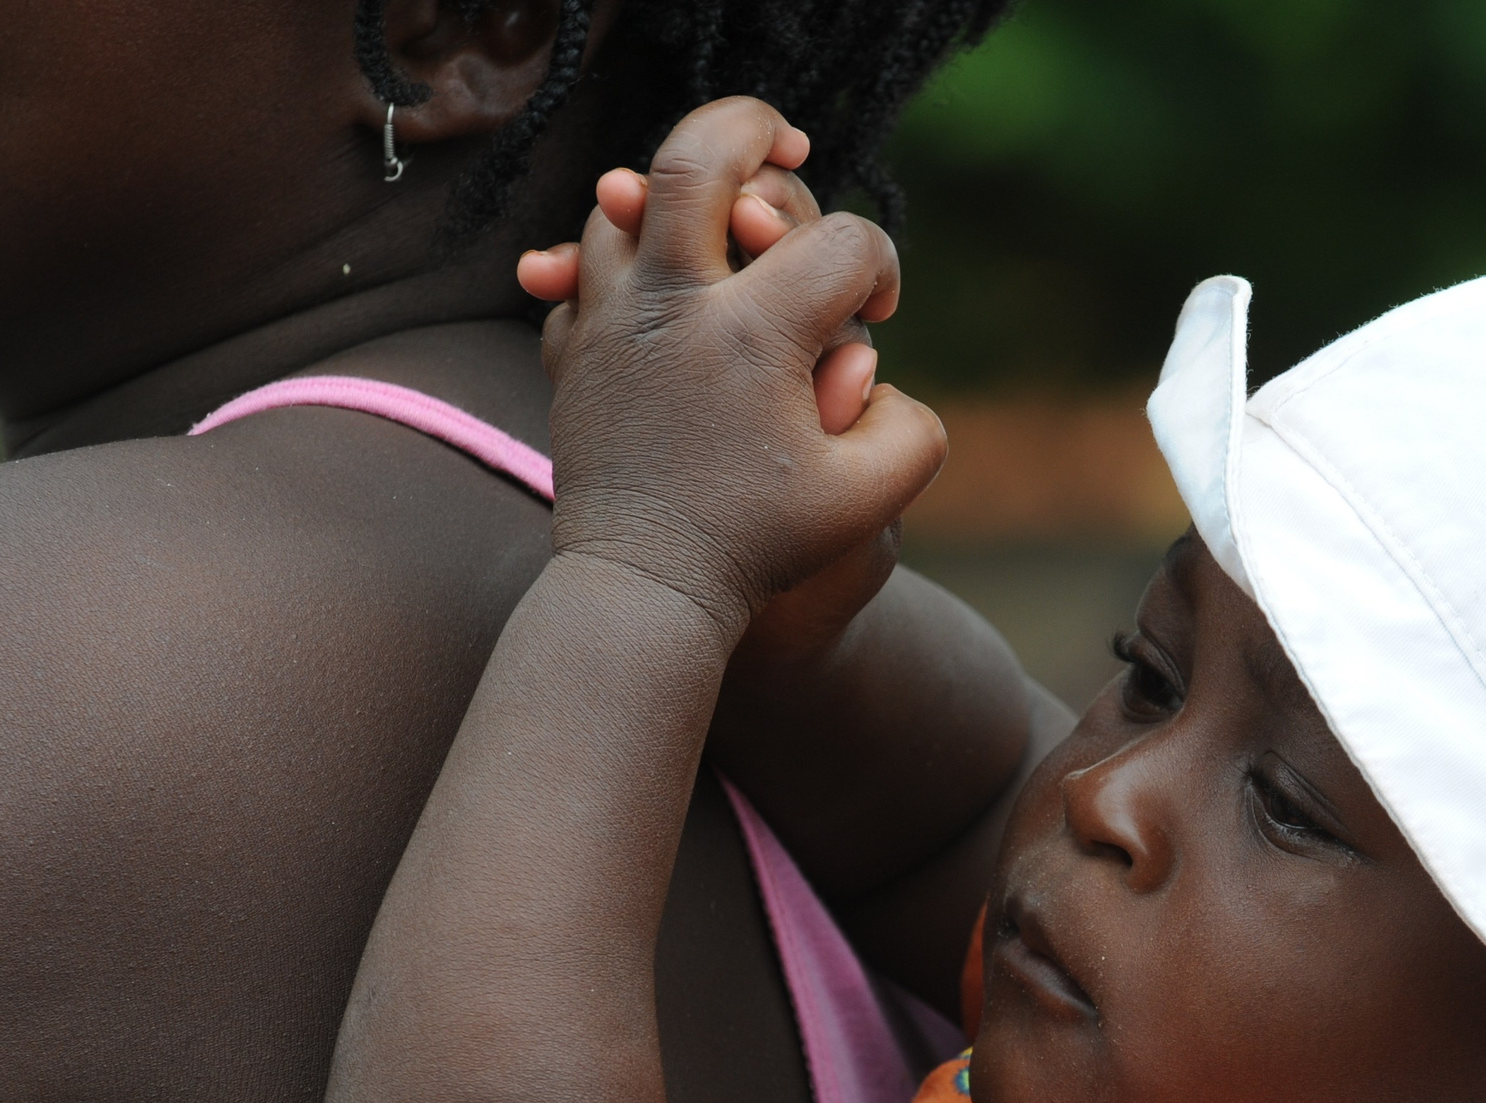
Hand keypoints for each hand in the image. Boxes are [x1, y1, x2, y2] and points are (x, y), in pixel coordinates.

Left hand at [538, 98, 945, 634]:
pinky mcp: (572, 350)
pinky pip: (581, 272)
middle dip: (751, 129)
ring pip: (627, 204)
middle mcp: (673, 307)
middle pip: (697, 156)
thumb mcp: (870, 503)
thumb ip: (914, 430)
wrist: (646, 590)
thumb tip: (874, 369)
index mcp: (755, 334)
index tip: (879, 313)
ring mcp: (609, 322)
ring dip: (677, 202)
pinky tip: (651, 287)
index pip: (840, 242)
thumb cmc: (761, 547)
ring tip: (715, 225)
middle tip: (783, 143)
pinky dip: (615, 266)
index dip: (880, 267)